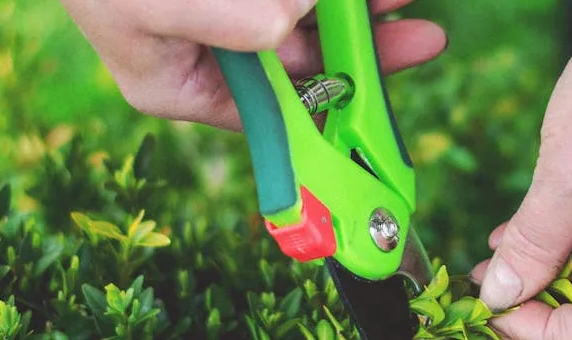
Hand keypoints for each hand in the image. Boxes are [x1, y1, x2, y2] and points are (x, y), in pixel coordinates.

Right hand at [58, 0, 446, 129]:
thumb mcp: (152, 6)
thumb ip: (227, 21)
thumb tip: (289, 22)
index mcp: (184, 87)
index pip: (273, 112)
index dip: (332, 107)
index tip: (380, 96)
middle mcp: (214, 53)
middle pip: (303, 59)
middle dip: (357, 44)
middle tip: (419, 36)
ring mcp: (230, 12)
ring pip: (303, 15)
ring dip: (348, 10)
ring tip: (398, 2)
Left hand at [470, 0, 571, 338]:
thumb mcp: (568, 175)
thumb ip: (532, 244)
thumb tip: (497, 294)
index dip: (539, 331)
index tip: (487, 305)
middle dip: (552, 315)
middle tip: (495, 294)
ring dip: (556, 279)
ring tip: (495, 255)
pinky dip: (571, 246)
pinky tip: (522, 231)